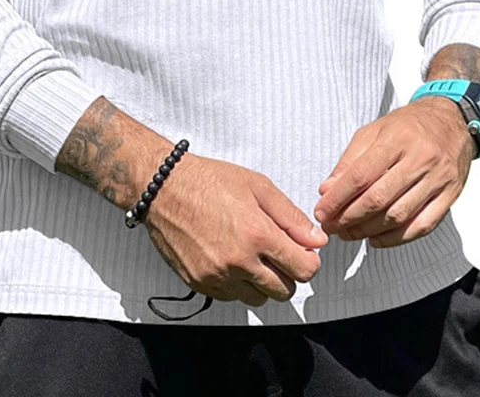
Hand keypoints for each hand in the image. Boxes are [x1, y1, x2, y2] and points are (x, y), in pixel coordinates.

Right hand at [143, 153, 328, 305]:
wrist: (164, 188)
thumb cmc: (208, 181)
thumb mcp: (257, 186)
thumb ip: (291, 216)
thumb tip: (316, 240)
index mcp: (257, 234)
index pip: (304, 270)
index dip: (309, 261)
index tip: (303, 252)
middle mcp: (239, 261)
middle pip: (285, 291)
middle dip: (288, 273)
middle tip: (278, 252)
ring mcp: (217, 276)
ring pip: (260, 299)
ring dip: (263, 282)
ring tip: (253, 255)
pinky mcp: (200, 284)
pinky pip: (232, 298)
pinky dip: (238, 285)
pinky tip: (232, 260)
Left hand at [313, 97, 474, 247]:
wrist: (451, 121)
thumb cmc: (408, 126)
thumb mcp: (374, 131)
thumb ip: (350, 160)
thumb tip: (327, 190)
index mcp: (397, 139)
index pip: (361, 175)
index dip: (338, 198)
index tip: (322, 212)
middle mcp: (420, 158)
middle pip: (379, 199)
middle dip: (350, 218)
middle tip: (332, 227)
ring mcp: (439, 179)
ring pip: (399, 215)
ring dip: (369, 230)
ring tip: (349, 234)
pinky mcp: (451, 195)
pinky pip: (423, 225)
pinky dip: (397, 238)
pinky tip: (377, 239)